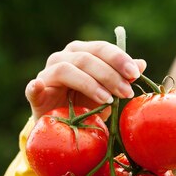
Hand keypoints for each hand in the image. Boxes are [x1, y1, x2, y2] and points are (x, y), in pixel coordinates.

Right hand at [25, 40, 146, 119]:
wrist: (65, 127)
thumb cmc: (88, 105)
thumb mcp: (109, 92)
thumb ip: (123, 77)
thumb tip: (142, 64)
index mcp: (82, 52)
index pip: (101, 48)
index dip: (118, 59)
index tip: (134, 74)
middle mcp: (63, 58)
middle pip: (86, 59)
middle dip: (110, 75)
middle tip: (126, 92)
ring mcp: (47, 74)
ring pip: (66, 70)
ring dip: (89, 84)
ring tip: (107, 100)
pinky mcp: (35, 93)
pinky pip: (33, 87)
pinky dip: (36, 86)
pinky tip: (40, 87)